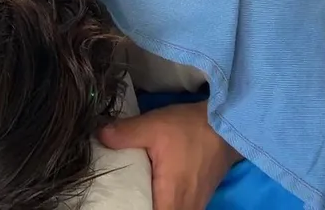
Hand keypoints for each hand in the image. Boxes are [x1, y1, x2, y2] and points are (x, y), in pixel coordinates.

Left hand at [97, 102, 240, 209]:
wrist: (226, 124)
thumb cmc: (190, 128)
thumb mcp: (153, 126)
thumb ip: (123, 134)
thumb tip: (98, 136)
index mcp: (170, 200)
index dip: (131, 209)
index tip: (119, 201)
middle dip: (140, 207)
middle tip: (123, 196)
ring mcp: (194, 207)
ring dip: (152, 206)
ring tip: (133, 194)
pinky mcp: (198, 200)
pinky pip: (177, 209)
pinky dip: (163, 203)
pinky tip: (150, 190)